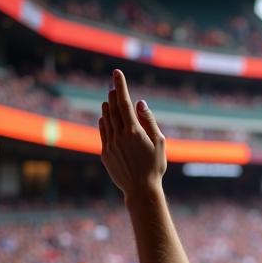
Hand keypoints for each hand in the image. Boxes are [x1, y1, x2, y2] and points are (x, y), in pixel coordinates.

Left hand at [99, 70, 166, 196]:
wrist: (140, 189)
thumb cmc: (154, 166)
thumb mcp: (159, 142)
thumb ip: (148, 121)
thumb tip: (139, 103)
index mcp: (134, 131)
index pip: (124, 102)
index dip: (120, 86)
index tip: (116, 73)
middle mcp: (119, 136)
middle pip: (113, 108)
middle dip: (113, 94)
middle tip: (113, 84)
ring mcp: (110, 144)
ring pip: (106, 119)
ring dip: (107, 106)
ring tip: (109, 98)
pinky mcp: (105, 153)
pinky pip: (102, 132)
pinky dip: (103, 121)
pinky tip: (105, 116)